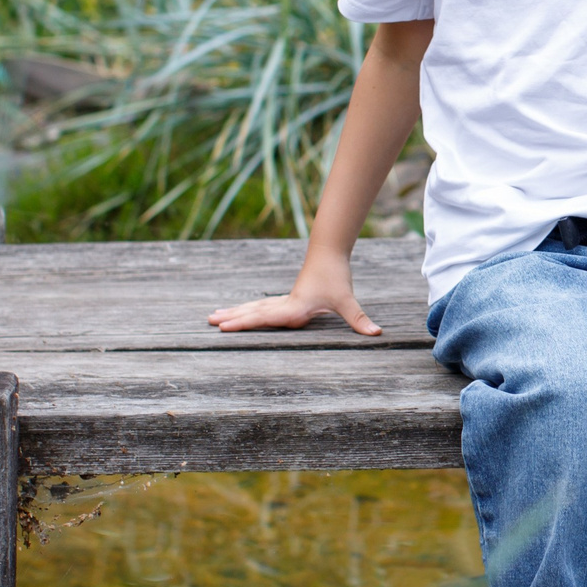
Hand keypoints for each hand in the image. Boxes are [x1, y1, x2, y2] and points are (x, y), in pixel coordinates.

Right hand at [209, 254, 381, 334]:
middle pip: (254, 312)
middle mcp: (285, 304)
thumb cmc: (336, 277)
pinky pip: (261, 306)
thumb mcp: (347, 300)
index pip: (266, 318)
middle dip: (233, 319)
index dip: (246, 323)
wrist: (328, 252)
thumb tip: (376, 333)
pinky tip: (235, 313)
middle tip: (210, 322)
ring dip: (234, 312)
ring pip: (254, 307)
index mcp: (295, 307)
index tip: (226, 327)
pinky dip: (246, 310)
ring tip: (212, 317)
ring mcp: (283, 301)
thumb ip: (358, 318)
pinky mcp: (286, 299)